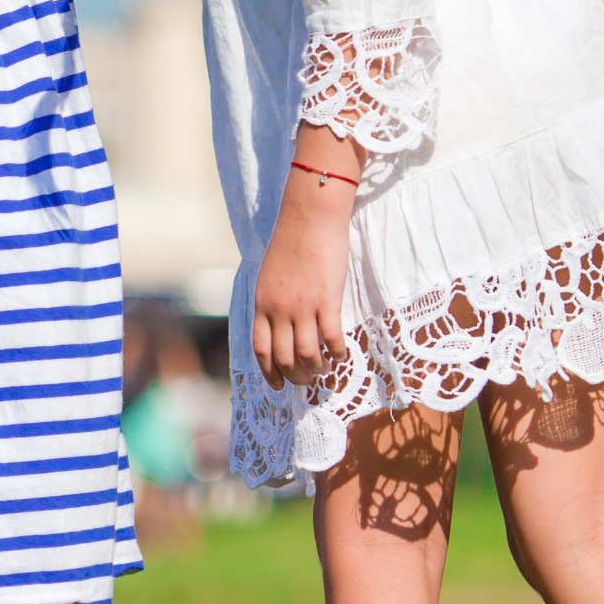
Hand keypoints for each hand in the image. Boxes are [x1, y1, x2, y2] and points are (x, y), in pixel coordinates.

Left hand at [252, 147, 359, 388]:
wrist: (310, 217)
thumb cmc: (291, 242)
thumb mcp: (269, 275)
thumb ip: (271, 301)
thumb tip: (278, 324)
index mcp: (261, 303)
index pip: (261, 349)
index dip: (269, 372)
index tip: (278, 386)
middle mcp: (278, 310)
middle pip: (284, 358)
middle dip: (296, 376)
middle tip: (308, 381)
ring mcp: (302, 306)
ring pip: (308, 354)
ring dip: (317, 368)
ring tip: (326, 370)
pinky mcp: (326, 300)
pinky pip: (332, 338)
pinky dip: (338, 352)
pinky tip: (342, 355)